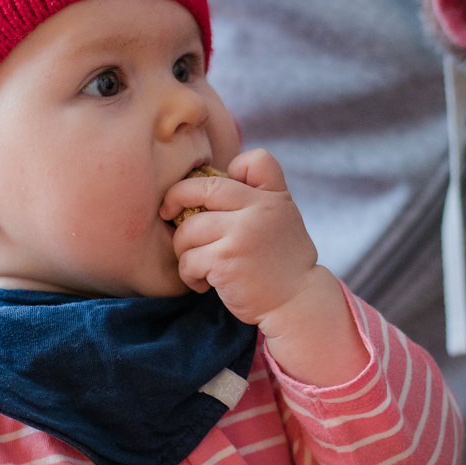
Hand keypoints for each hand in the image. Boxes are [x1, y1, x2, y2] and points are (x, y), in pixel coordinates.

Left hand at [162, 149, 368, 386]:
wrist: (297, 303)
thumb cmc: (282, 264)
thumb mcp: (282, 220)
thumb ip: (259, 197)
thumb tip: (215, 181)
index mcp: (274, 197)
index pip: (255, 160)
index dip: (232, 167)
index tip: (217, 191)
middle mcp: (259, 209)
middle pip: (203, 188)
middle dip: (176, 198)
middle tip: (168, 213)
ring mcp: (242, 234)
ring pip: (188, 229)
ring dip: (183, 249)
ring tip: (197, 265)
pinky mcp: (226, 260)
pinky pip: (188, 259)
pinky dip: (188, 274)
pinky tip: (202, 284)